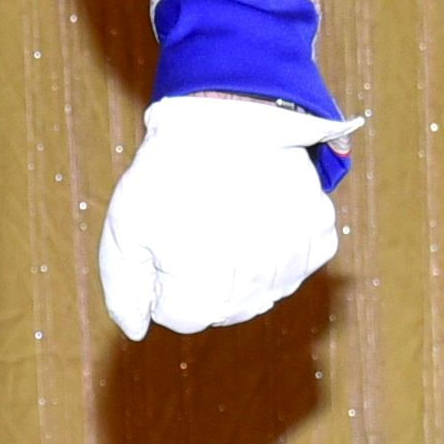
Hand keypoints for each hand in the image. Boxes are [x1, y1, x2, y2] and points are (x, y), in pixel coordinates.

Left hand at [101, 93, 345, 340]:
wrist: (229, 113)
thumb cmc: (170, 170)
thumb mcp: (124, 229)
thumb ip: (125, 291)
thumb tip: (137, 330)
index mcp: (203, 294)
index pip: (179, 316)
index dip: (164, 277)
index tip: (165, 238)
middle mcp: (255, 289)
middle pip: (222, 309)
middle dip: (201, 277)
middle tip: (195, 223)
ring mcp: (293, 264)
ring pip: (261, 291)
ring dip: (241, 265)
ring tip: (227, 217)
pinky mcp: (319, 237)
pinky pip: (297, 264)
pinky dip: (279, 247)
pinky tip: (261, 216)